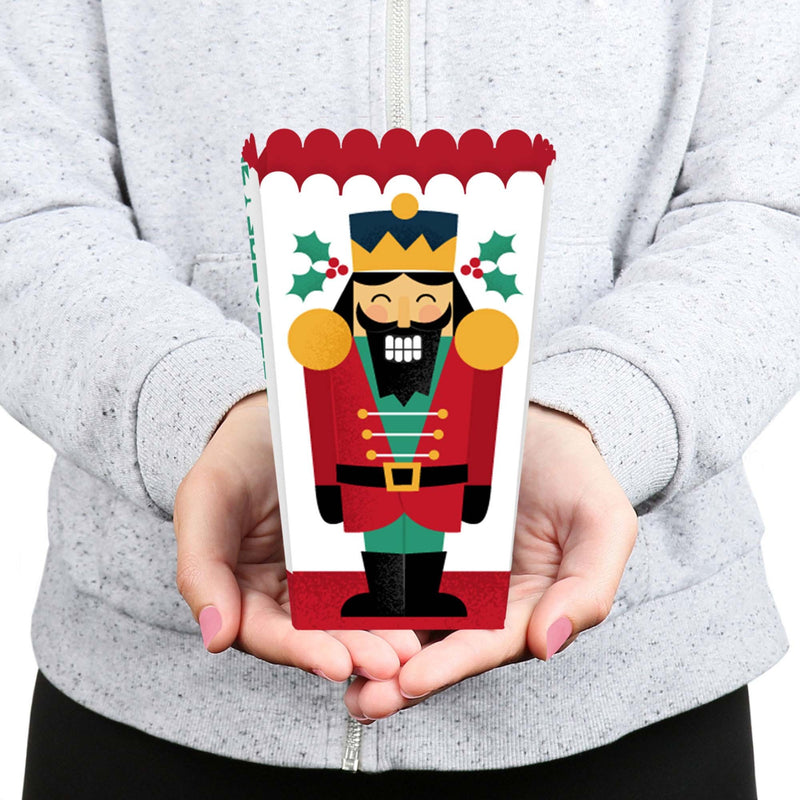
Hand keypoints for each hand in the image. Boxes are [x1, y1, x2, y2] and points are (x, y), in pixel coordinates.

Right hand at [173, 392, 419, 680]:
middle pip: (315, 634)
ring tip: (409, 647)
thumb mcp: (206, 500)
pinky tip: (419, 610)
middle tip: (391, 661)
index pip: (266, 633)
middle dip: (352, 650)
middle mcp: (281, 595)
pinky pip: (372, 582)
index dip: (300, 650)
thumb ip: (200, 568)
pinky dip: (392, 602)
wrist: (274, 419)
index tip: (336, 663)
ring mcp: (319, 576)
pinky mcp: (350, 557)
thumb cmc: (234, 458)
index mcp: (239, 593)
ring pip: (347, 616)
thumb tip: (214, 638)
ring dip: (378, 636)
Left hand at [344, 403, 637, 721]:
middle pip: (437, 645)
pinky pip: (383, 570)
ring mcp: (443, 571)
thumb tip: (549, 643)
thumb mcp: (602, 524)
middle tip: (360, 698)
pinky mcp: (413, 540)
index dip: (451, 665)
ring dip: (370, 648)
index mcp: (524, 606)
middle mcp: (479, 598)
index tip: (411, 681)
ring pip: (403, 617)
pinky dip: (357, 594)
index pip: (487, 645)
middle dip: (397, 677)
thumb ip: (588, 588)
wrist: (535, 421)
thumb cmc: (573, 473)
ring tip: (333, 667)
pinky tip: (328, 612)